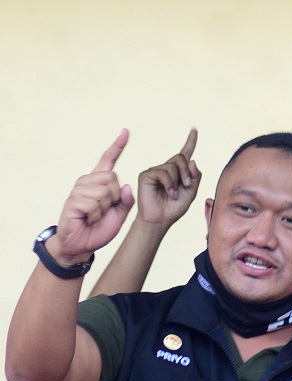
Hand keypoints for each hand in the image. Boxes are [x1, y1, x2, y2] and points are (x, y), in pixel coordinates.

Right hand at [53, 130, 134, 263]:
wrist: (82, 245)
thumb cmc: (100, 228)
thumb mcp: (119, 215)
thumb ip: (126, 201)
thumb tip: (127, 185)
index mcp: (100, 182)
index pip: (109, 160)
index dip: (118, 146)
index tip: (126, 131)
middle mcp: (87, 181)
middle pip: (112, 178)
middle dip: (115, 197)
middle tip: (105, 210)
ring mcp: (77, 190)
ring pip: (104, 192)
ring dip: (104, 209)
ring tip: (94, 216)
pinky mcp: (72, 201)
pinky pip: (93, 204)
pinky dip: (95, 215)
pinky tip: (88, 219)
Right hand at [135, 128, 200, 229]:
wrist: (161, 219)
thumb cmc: (175, 208)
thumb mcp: (191, 192)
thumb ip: (195, 177)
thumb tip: (192, 160)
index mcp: (178, 172)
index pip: (185, 154)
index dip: (190, 142)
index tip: (194, 129)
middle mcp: (166, 169)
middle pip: (181, 158)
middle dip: (187, 172)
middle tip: (187, 185)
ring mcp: (155, 171)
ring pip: (173, 166)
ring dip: (178, 181)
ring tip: (174, 194)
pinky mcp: (146, 175)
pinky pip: (163, 172)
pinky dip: (169, 184)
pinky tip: (169, 193)